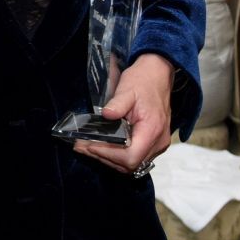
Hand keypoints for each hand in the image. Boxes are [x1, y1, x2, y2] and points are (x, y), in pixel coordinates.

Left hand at [74, 52, 175, 175]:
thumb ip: (117, 104)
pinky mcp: (154, 143)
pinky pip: (136, 157)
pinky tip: (103, 146)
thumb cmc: (143, 81)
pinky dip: (118, 155)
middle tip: (81, 147)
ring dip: (109, 158)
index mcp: (152, 130)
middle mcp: (158, 142)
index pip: (131, 157)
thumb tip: (106, 115)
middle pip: (130, 164)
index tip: (90, 146)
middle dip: (104, 157)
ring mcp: (158, 145)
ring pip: (132, 164)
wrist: (158, 76)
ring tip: (87, 147)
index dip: (109, 155)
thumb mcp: (127, 88)